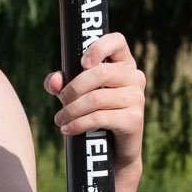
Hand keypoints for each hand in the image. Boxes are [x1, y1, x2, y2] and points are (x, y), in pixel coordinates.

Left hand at [44, 31, 145, 166]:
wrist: (112, 150)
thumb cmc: (93, 115)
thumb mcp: (75, 96)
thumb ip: (61, 83)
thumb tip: (54, 80)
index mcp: (122, 64)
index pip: (117, 41)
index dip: (98, 47)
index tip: (82, 63)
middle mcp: (134, 77)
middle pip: (99, 73)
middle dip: (72, 89)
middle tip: (61, 102)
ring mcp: (137, 98)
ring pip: (96, 98)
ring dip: (70, 111)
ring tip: (60, 120)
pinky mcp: (134, 119)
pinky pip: (99, 117)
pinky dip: (77, 124)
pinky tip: (67, 130)